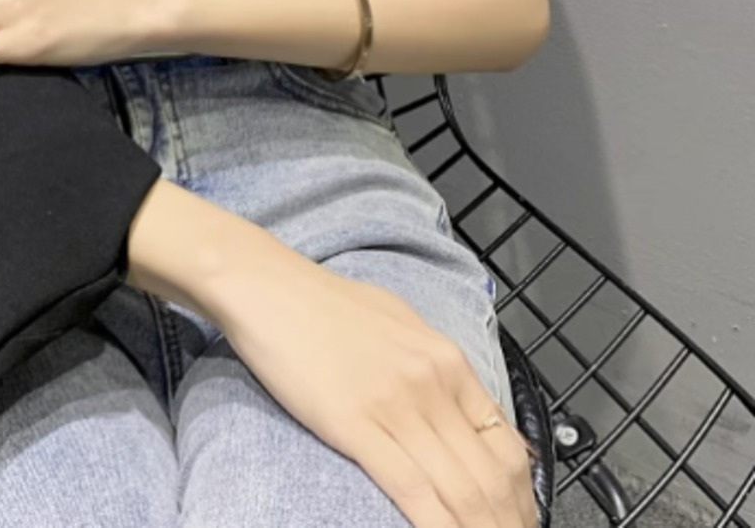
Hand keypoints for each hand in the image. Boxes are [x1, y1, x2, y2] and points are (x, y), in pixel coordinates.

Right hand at [212, 243, 538, 527]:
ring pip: (461, 492)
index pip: (509, 444)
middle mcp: (432, 383)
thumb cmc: (325, 303)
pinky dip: (437, 527)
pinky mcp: (355, 424)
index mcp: (446, 359)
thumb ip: (434, 365)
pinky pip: (411, 489)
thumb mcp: (399, 322)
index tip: (519, 520)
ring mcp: (396, 405)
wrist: (269, 287)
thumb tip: (463, 407)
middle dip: (510, 525)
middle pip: (493, 476)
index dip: (522, 496)